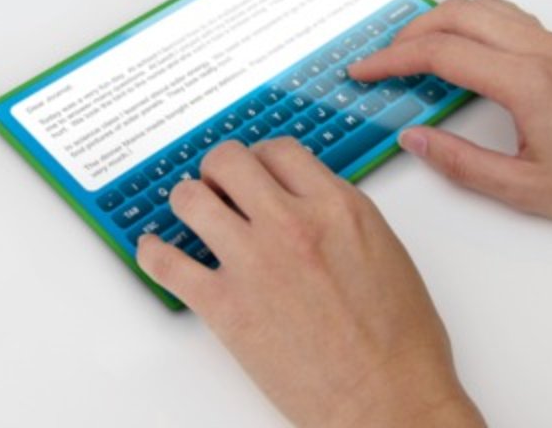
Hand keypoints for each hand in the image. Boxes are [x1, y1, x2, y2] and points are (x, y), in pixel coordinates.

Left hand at [137, 139, 483, 427]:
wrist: (386, 400)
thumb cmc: (399, 340)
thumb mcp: (384, 250)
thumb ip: (339, 214)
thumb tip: (304, 198)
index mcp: (336, 207)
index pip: (281, 150)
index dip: (262, 155)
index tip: (257, 168)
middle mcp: (291, 224)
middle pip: (229, 161)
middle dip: (220, 167)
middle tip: (220, 183)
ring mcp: (253, 262)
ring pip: (192, 199)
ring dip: (188, 199)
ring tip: (193, 210)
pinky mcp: (225, 307)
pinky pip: (168, 264)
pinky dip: (153, 252)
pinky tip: (155, 249)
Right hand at [350, 0, 551, 226]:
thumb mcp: (524, 188)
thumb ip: (460, 163)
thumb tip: (414, 140)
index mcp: (526, 82)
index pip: (440, 53)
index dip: (391, 60)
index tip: (363, 70)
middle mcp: (539, 51)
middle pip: (454, 16)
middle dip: (406, 35)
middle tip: (379, 62)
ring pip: (480, 7)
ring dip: (436, 22)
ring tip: (411, 51)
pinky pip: (504, 14)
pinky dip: (468, 19)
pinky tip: (459, 43)